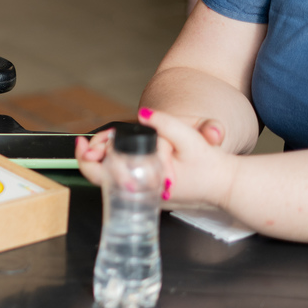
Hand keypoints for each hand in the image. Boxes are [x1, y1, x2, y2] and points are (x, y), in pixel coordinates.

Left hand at [74, 110, 232, 200]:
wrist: (226, 185)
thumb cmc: (210, 166)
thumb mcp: (190, 139)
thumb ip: (165, 123)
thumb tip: (143, 113)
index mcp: (144, 183)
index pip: (101, 175)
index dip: (86, 157)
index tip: (82, 141)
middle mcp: (141, 192)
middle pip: (101, 176)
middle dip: (94, 154)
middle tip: (93, 139)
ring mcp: (144, 194)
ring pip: (112, 177)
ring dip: (105, 158)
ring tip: (108, 141)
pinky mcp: (149, 192)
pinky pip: (125, 178)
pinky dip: (118, 164)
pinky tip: (120, 151)